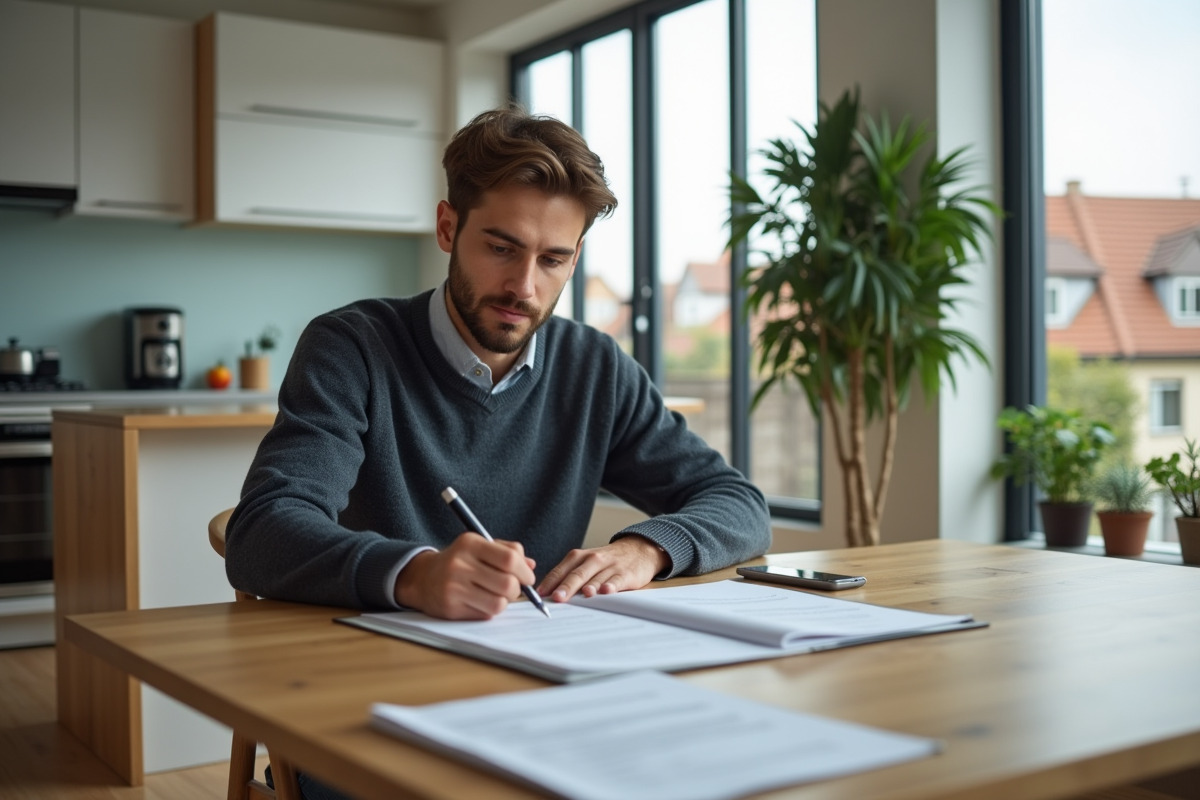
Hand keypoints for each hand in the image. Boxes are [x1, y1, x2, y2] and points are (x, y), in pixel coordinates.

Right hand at [395, 533, 535, 619]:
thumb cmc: (459, 561)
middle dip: (517, 590)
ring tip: (497, 596)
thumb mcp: (479, 546)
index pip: (509, 559)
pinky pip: (485, 614)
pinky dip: (490, 610)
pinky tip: (481, 602)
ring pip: (499, 603)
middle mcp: (460, 564)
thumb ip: (507, 551)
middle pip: (507, 584)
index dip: (525, 572)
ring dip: (504, 602)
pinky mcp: (451, 608)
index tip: (528, 578)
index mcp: (470, 544)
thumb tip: (531, 566)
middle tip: (513, 589)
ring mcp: (454, 587)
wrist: (422, 578)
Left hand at [537, 536, 668, 602]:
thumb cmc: (607, 560)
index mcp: (579, 556)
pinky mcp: (626, 573)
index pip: (561, 569)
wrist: (638, 549)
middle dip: (567, 586)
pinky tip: (607, 591)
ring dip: (589, 586)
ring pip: (597, 577)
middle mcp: (593, 559)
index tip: (541, 594)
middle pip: (577, 574)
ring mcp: (610, 566)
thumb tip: (549, 594)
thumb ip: (570, 575)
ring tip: (583, 594)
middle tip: (558, 597)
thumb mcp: (587, 562)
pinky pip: (617, 580)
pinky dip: (612, 585)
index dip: (551, 582)